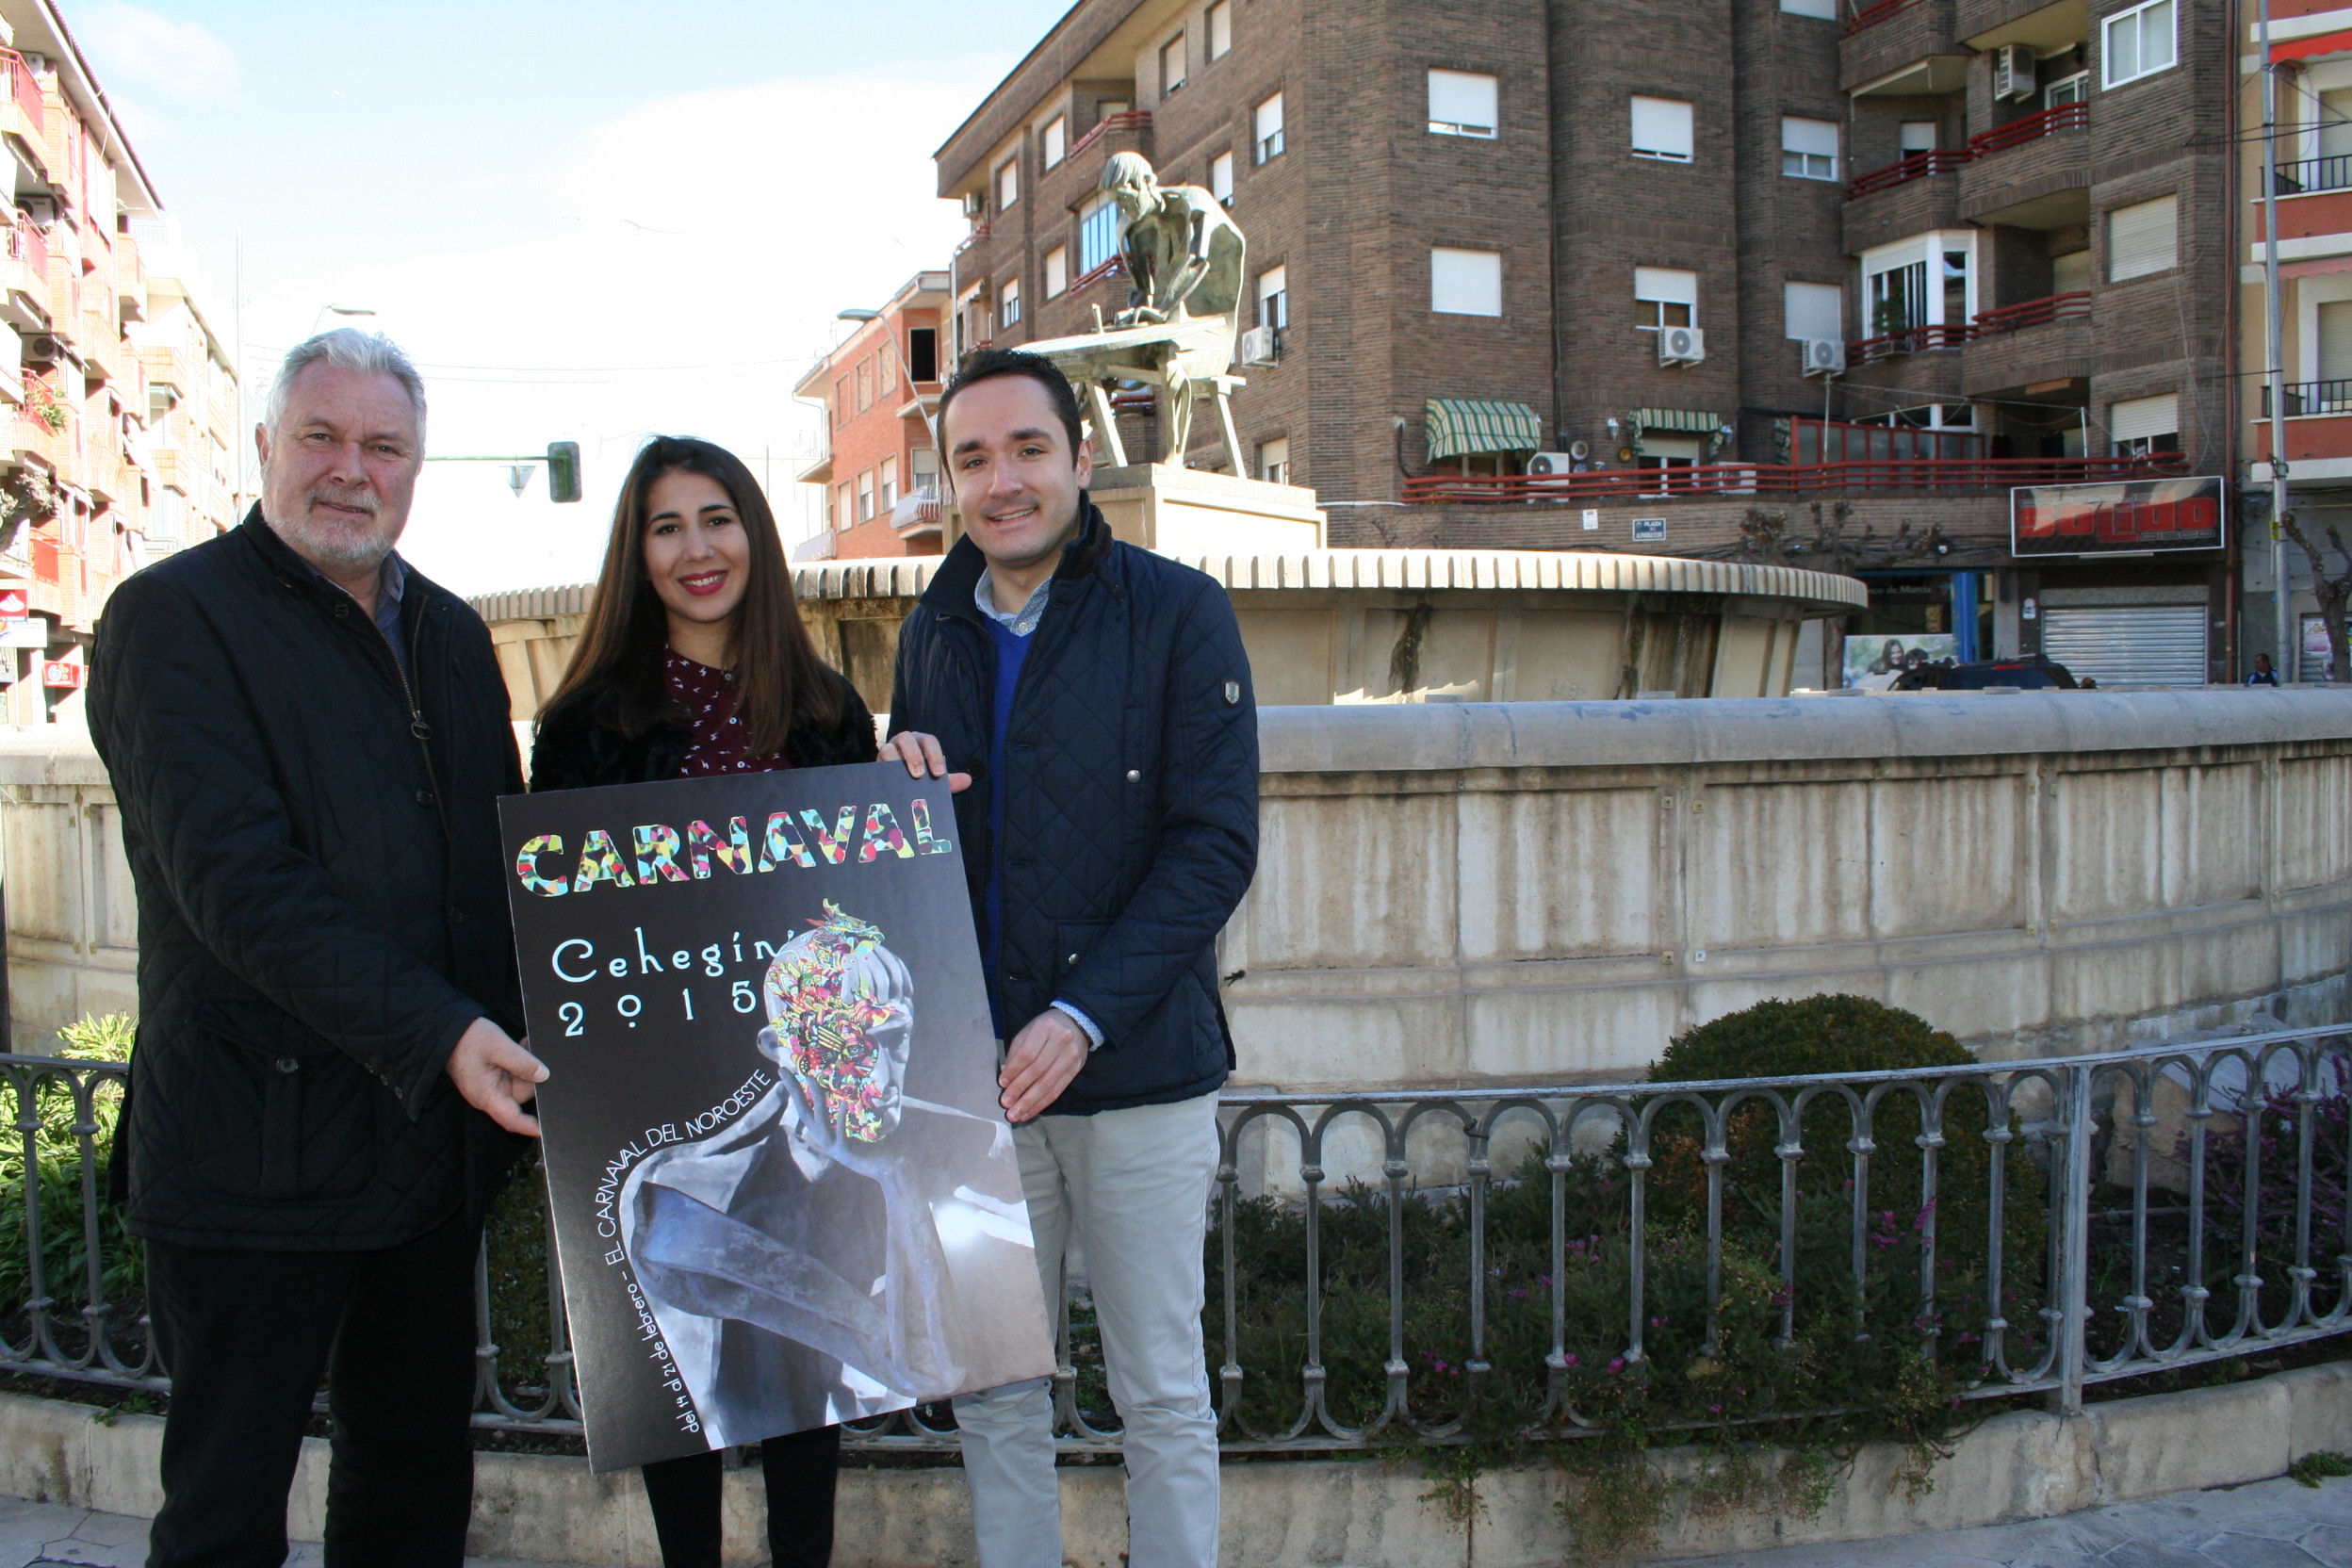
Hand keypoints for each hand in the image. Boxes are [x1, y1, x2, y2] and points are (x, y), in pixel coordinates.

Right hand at [447, 1018, 547, 1136]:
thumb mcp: (498, 1046)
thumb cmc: (467, 1039)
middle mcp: (489, 1095)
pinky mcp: (492, 1078)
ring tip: (524, 1044)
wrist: (446, 1032)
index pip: (512, 1119)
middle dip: (533, 1076)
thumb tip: (544, 1075)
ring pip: (520, 1082)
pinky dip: (520, 1062)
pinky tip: (521, 1046)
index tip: (547, 1130)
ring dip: (527, 1065)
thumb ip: (522, 1062)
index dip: (530, 1126)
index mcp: (487, 1095)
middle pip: (521, 1094)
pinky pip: (513, 1074)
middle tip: (532, 1052)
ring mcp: (491, 1087)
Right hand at [879, 731, 970, 793]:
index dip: (934, 755)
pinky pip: (877, 762)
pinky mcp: (876, 762)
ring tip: (902, 777)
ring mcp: (888, 749)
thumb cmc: (919, 777)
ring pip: (888, 748)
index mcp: (921, 742)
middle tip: (920, 775)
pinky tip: (888, 782)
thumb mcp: (934, 779)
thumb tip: (967, 780)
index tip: (939, 774)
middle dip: (914, 756)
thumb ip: (949, 781)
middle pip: (907, 739)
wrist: (897, 784)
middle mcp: (904, 741)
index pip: (929, 741)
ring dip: (895, 761)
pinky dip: (882, 769)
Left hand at [999, 1009, 1088, 1123]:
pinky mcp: (1075, 1070)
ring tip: (1016, 1114)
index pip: (1027, 1053)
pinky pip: (1057, 1091)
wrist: (1076, 1024)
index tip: (1002, 1083)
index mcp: (1045, 1028)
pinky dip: (1042, 1104)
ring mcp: (1070, 1057)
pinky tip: (1030, 1112)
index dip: (1014, 1070)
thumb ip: (1016, 1051)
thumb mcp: (1028, 1031)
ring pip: (1048, 1084)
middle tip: (1006, 1104)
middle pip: (1037, 1070)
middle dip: (1020, 1090)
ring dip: (1030, 1102)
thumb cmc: (1046, 1028)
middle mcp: (1060, 1041)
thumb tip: (1005, 1076)